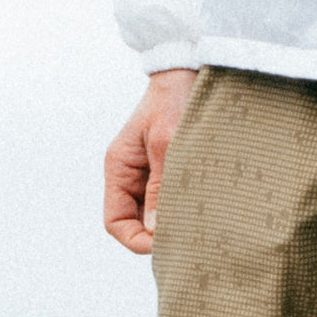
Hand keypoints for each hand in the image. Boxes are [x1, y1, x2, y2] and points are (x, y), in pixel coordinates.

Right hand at [104, 69, 198, 253]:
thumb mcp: (168, 145)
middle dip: (157, 236)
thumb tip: (154, 229)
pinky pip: (169, 204)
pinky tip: (201, 210)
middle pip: (135, 225)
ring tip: (198, 222)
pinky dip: (182, 211)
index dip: (137, 240)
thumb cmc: (175, 102)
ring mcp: (148, 176)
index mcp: (119, 168)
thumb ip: (160, 188)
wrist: (190, 74)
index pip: (116, 223)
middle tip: (188, 236)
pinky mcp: (166, 173)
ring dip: (172, 224)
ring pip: (153, 218)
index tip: (166, 242)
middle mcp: (130, 176)